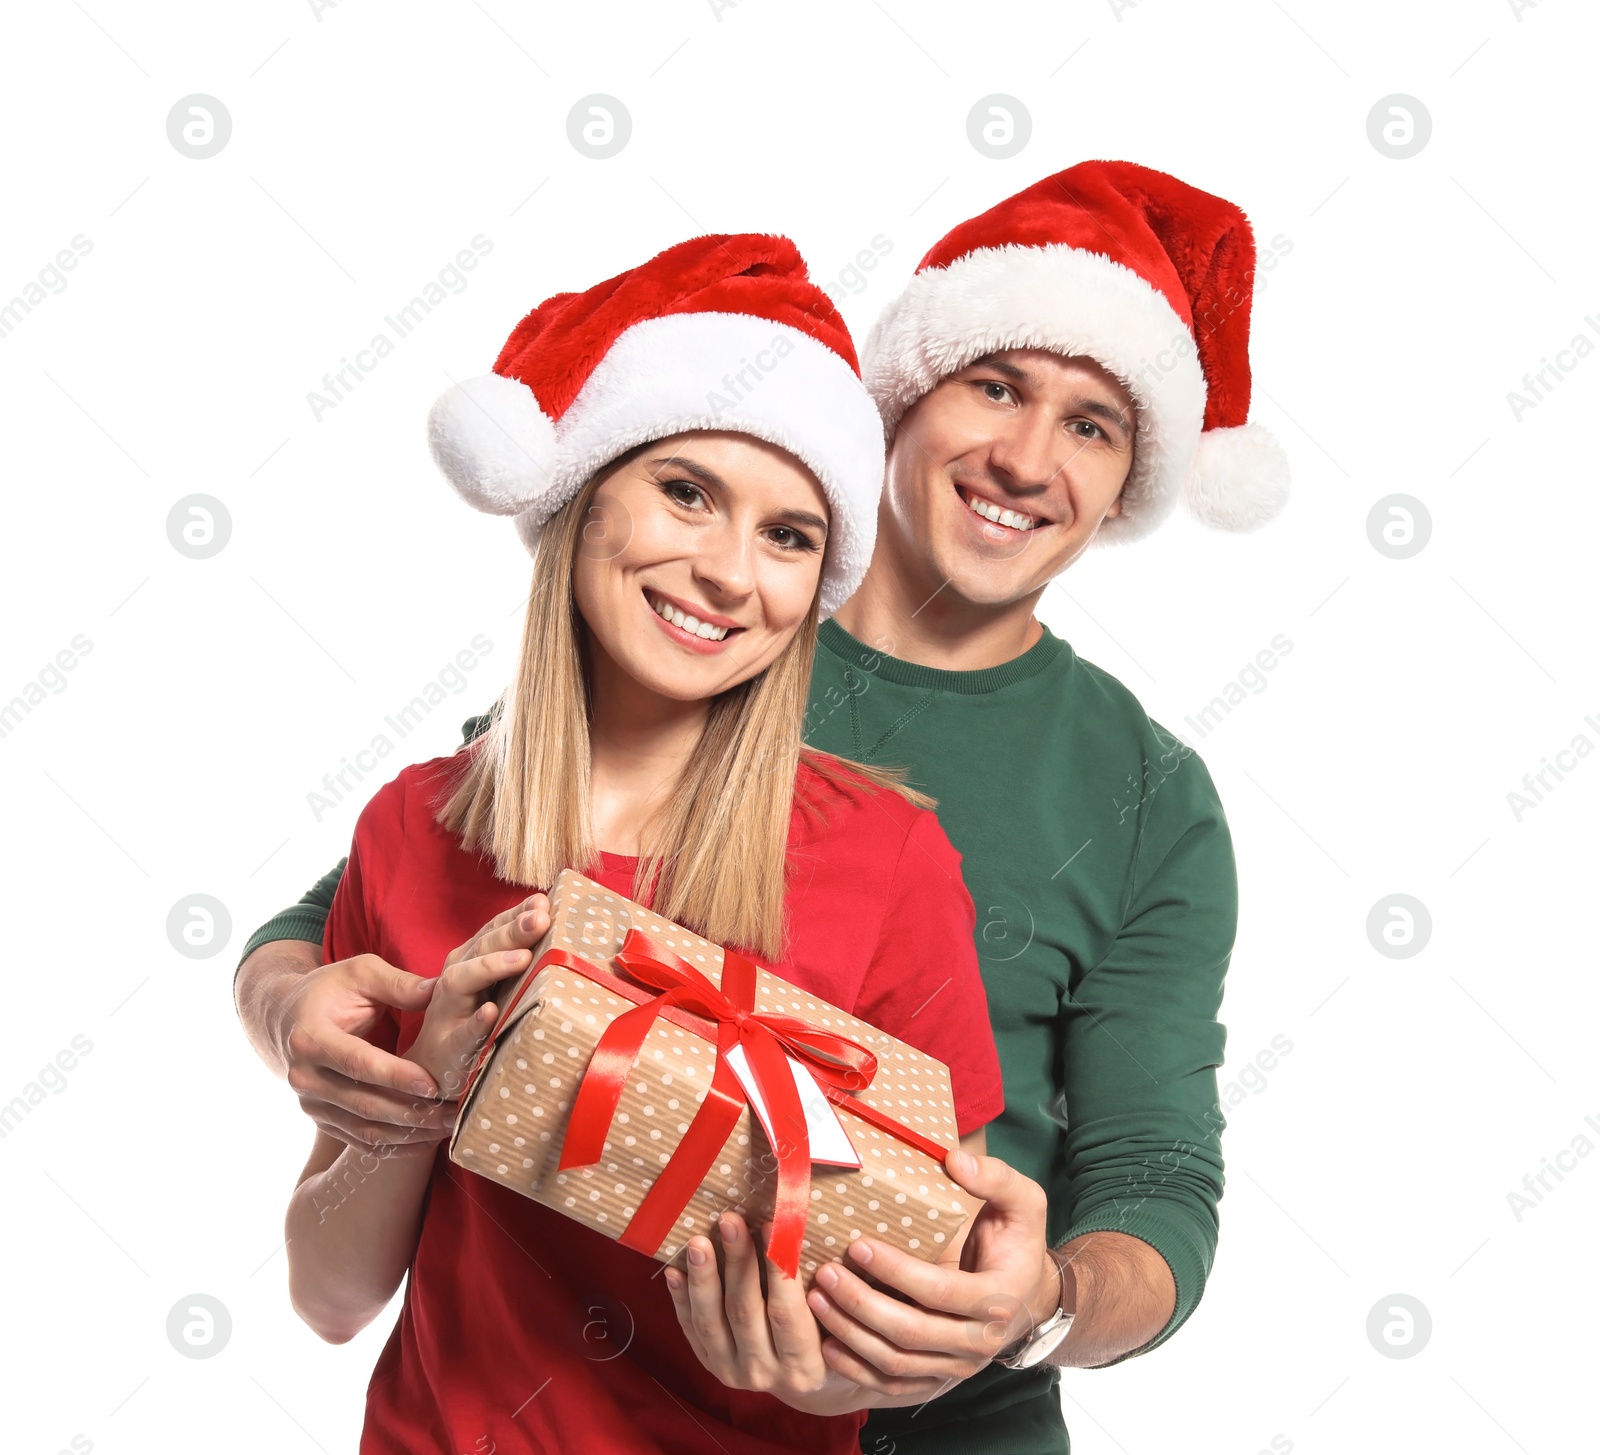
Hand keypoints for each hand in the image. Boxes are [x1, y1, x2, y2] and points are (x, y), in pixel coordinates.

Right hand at [275, 948, 452, 1156]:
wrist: (287, 1016)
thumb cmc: (330, 990)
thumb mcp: (360, 973)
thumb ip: (397, 983)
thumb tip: (438, 990)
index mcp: (309, 1038)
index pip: (358, 1063)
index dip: (396, 1076)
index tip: (432, 1085)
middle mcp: (303, 1076)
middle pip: (363, 1103)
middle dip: (411, 1111)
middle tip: (453, 1111)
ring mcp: (310, 1103)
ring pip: (363, 1128)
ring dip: (408, 1132)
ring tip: (448, 1124)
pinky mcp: (321, 1118)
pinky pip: (359, 1140)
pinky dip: (394, 1145)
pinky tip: (425, 1139)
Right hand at [409, 894, 551, 1094]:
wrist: (428, 1072)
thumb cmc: (467, 1020)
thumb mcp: (488, 985)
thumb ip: (512, 954)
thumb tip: (549, 916)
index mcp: (466, 964)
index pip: (491, 932)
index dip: (514, 914)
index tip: (542, 901)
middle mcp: (453, 982)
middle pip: (479, 949)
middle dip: (510, 932)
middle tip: (541, 918)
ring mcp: (447, 1015)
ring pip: (461, 983)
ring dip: (491, 967)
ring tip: (521, 957)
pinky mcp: (449, 1050)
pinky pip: (461, 1035)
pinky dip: (475, 1024)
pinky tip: (491, 1013)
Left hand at [665, 1214, 950, 1415]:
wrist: (811, 1380)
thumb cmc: (837, 1333)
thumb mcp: (850, 1319)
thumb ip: (847, 1285)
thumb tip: (842, 1224)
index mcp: (807, 1365)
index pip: (789, 1314)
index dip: (779, 1270)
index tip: (776, 1227)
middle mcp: (769, 1376)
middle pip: (746, 1314)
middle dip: (737, 1264)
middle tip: (731, 1219)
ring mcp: (736, 1373)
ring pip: (713, 1323)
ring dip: (704, 1279)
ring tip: (698, 1240)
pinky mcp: (711, 1365)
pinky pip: (691, 1331)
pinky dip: (681, 1299)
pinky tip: (674, 1269)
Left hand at [808, 1150, 1064, 1387]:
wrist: (1030, 1297)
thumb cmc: (1018, 1241)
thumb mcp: (1023, 1202)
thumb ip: (995, 1178)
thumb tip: (955, 1161)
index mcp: (999, 1299)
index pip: (939, 1292)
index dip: (896, 1271)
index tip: (857, 1245)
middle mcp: (980, 1343)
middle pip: (910, 1333)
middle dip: (861, 1304)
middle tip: (826, 1273)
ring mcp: (958, 1367)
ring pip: (896, 1362)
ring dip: (851, 1335)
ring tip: (817, 1302)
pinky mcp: (939, 1380)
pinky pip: (894, 1384)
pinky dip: (858, 1370)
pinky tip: (828, 1345)